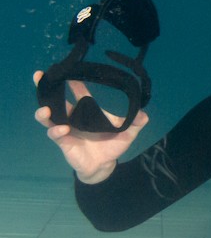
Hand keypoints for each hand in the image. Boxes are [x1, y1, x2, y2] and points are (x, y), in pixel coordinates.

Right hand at [33, 70, 148, 182]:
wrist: (105, 165)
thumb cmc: (112, 146)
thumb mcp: (127, 133)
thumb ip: (136, 122)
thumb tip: (144, 114)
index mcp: (85, 111)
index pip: (78, 92)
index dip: (75, 82)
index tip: (71, 72)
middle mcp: (72, 117)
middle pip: (54, 100)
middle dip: (45, 88)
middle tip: (38, 76)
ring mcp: (66, 129)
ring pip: (48, 118)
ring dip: (44, 113)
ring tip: (45, 109)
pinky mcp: (64, 143)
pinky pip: (55, 135)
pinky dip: (57, 131)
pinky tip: (63, 129)